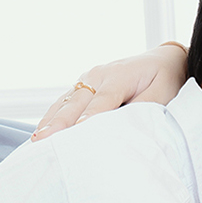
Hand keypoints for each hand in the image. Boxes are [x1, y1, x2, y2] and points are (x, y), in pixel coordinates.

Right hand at [33, 43, 187, 137]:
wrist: (164, 61)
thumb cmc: (165, 79)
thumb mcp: (163, 92)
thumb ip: (145, 107)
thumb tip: (125, 124)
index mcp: (119, 76)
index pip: (102, 101)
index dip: (89, 118)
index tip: (77, 132)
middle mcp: (99, 75)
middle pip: (76, 102)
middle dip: (60, 123)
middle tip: (44, 142)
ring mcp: (88, 78)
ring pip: (65, 102)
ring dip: (50, 122)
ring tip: (36, 141)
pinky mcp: (83, 85)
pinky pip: (64, 102)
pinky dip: (51, 117)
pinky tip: (40, 132)